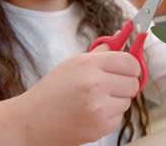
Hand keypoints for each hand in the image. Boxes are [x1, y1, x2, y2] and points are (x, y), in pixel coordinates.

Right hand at [12, 45, 139, 145]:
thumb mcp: (73, 64)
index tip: (128, 69)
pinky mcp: (100, 127)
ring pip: (127, 101)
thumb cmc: (53, 90)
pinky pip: (119, 117)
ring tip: (95, 100)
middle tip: (111, 85)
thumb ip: (100, 53)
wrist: (31, 121)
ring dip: (117, 101)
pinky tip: (91, 113)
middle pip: (133, 82)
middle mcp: (95, 85)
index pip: (129, 62)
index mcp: (88, 65)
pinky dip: (109, 115)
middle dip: (125, 84)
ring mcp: (99, 108)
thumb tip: (121, 37)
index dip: (131, 66)